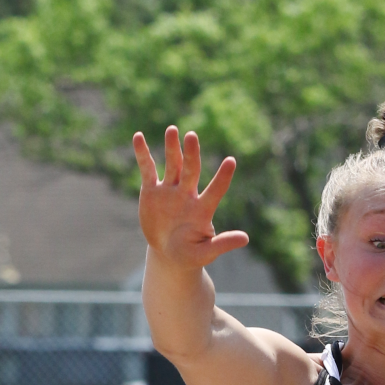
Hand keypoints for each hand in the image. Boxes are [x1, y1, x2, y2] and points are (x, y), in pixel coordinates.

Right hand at [133, 127, 248, 270]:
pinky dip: (143, 154)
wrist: (169, 253)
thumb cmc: (190, 254)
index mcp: (202, 209)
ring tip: (172, 130)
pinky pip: (147, 169)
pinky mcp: (152, 191)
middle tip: (192, 136)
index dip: (223, 177)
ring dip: (171, 148)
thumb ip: (222, 244)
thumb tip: (246, 239)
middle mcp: (187, 194)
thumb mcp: (205, 253)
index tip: (231, 161)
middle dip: (191, 154)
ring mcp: (170, 190)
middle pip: (191, 170)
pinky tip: (138, 136)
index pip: (215, 190)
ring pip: (172, 164)